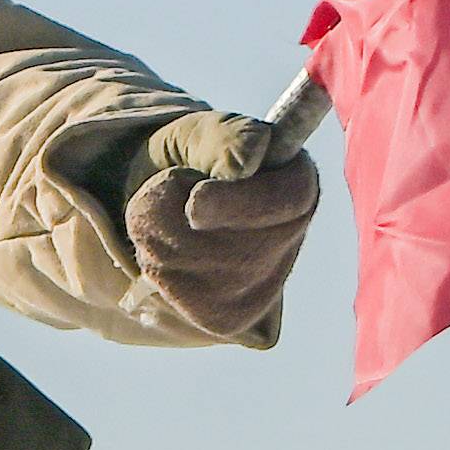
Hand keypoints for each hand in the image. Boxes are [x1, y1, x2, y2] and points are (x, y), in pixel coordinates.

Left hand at [130, 109, 322, 344]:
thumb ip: (225, 137)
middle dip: (181, 218)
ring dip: (158, 233)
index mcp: (297, 184)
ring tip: (163, 214)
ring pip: (197, 265)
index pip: (289, 199)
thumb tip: (249, 161)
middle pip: (239, 244)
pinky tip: (163, 248)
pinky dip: (153, 261)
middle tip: (166, 189)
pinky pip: (177, 290)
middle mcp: (290, 237)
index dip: (241, 204)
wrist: (154, 202)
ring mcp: (262, 284)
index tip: (194, 201)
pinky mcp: (227, 315)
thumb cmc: (186, 160)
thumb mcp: (199, 134)